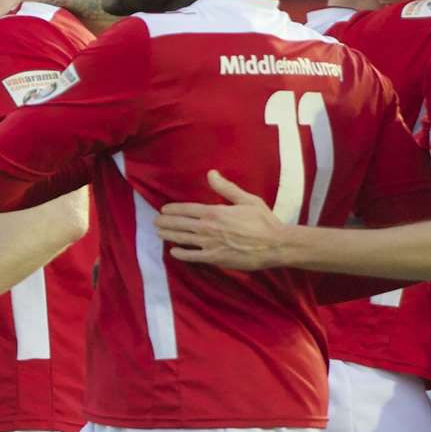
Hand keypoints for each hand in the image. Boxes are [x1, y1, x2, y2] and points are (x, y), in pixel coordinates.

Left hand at [154, 170, 288, 269]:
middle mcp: (208, 228)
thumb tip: (211, 173)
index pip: (186, 209)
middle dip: (165, 222)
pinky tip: (174, 252)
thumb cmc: (263, 221)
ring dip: (169, 236)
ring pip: (182, 239)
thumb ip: (226, 188)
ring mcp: (210, 244)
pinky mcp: (215, 258)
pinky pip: (193, 256)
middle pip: (180, 224)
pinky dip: (181, 254)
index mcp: (215, 212)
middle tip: (155, 221)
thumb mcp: (246, 199)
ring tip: (159, 233)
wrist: (275, 245)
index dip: (173, 210)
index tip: (164, 209)